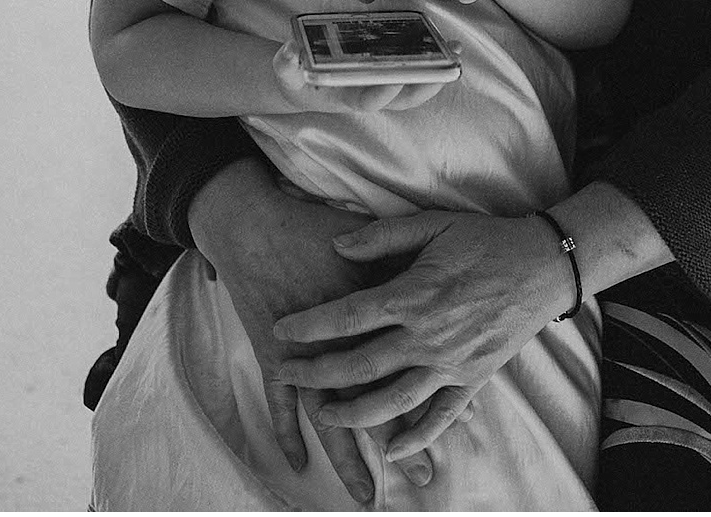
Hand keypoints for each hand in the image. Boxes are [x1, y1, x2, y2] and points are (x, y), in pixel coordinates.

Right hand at [189, 161, 436, 500]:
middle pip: (373, 400)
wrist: (253, 221)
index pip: (406, 363)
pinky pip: (279, 402)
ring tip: (366, 492)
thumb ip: (401, 268)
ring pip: (329, 414)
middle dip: (399, 441)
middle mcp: (339, 340)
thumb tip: (436, 292)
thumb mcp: (368, 240)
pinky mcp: (272, 352)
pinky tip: (298, 462)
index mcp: (370, 310)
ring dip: (347, 454)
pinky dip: (287, 432)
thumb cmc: (313, 225)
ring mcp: (302, 351)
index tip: (458, 428)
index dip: (431, 394)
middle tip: (423, 477)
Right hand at [269, 42, 448, 112]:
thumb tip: (291, 51)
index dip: (384, 92)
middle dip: (426, 84)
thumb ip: (285, 65)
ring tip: (456, 52)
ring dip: (438, 72)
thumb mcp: (284, 73)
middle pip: (404, 98)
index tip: (394, 79)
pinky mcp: (389, 73)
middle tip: (445, 67)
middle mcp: (371, 95)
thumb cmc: (296, 79)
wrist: (303, 82)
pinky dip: (433, 60)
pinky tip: (448, 44)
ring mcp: (383, 86)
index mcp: (348, 98)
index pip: (371, 101)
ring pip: (417, 86)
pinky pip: (416, 70)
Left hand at [271, 209, 575, 458]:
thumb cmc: (486, 239)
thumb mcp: (433, 223)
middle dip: (316, 373)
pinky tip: (391, 450)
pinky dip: (417, 438)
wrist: (544, 264)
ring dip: (354, 413)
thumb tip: (336, 245)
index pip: (348, 317)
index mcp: (414, 294)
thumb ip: (382, 236)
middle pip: (360, 365)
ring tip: (324, 416)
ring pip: (393, 400)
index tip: (280, 330)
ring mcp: (452, 363)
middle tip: (285, 373)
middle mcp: (428, 335)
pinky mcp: (473, 378)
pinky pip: (441, 416)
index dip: (309, 325)